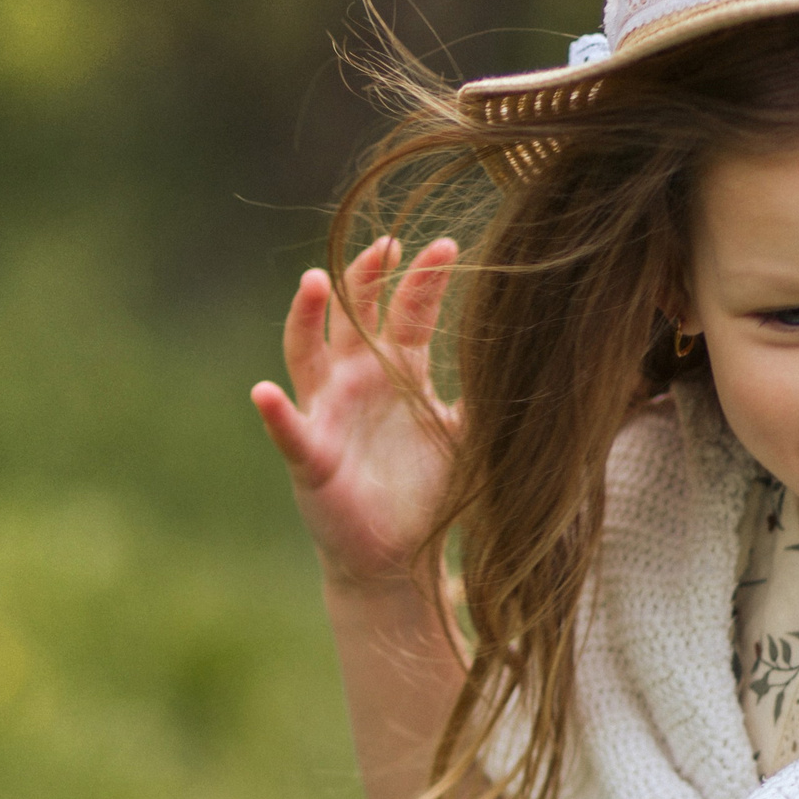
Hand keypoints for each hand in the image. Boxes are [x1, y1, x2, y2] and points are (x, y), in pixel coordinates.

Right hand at [251, 236, 459, 591]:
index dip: (423, 279)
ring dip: (307, 316)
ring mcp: (328, 413)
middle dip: (366, 277)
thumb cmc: (428, 491)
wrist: (399, 556)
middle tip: (387, 243)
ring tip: (313, 281)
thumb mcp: (468, 438)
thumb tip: (533, 365)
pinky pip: (289, 430)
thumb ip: (489, 401)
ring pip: (308, 352)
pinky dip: (276, 411)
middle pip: (354, 314)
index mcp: (398, 370)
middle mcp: (357, 380)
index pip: (408, 312)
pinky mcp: (310, 456)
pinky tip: (265, 392)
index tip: (445, 245)